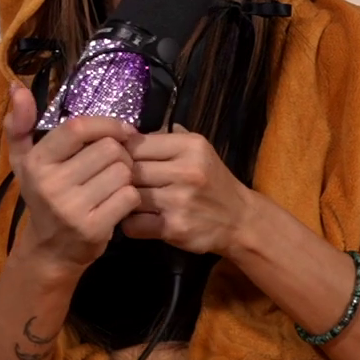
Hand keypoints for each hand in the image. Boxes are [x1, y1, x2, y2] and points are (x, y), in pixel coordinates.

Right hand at [3, 82, 138, 283]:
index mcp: (36, 162)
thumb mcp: (24, 161)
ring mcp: (72, 208)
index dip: (107, 124)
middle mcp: (51, 184)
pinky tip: (119, 202)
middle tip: (115, 165)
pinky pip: (129, 197)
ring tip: (115, 183)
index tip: (124, 130)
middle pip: (109, 149)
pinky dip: (131, 197)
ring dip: (127, 175)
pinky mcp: (94, 228)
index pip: (78, 127)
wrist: (50, 251)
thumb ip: (20, 125)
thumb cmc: (42, 197)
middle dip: (120, 154)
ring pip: (123, 172)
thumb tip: (16, 87)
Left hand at [119, 127, 253, 255]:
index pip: (137, 143)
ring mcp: (180, 201)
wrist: (240, 220)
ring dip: (122, 199)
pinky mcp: (174, 228)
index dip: (122, 152)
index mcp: (189, 146)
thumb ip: (165, 138)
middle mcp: (186, 171)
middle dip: (119, 177)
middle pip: (130, 169)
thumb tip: (125, 131)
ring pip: (129, 195)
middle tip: (118, 183)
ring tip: (125, 199)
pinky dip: (129, 223)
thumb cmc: (212, 181)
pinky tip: (136, 219)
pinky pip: (133, 224)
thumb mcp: (197, 150)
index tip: (119, 161)